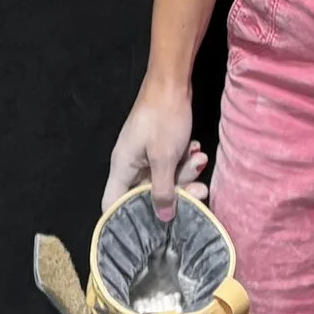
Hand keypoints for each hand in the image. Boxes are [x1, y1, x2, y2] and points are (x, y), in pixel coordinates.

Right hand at [104, 81, 208, 218]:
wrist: (171, 83)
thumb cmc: (163, 118)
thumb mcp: (165, 158)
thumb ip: (163, 190)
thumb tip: (163, 217)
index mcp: (122, 168)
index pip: (113, 203)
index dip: (125, 220)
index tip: (150, 231)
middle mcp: (130, 165)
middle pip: (146, 194)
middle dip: (175, 193)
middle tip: (199, 191)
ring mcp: (144, 156)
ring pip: (163, 180)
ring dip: (184, 174)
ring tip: (200, 160)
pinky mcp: (157, 147)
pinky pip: (169, 165)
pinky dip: (183, 162)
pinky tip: (196, 151)